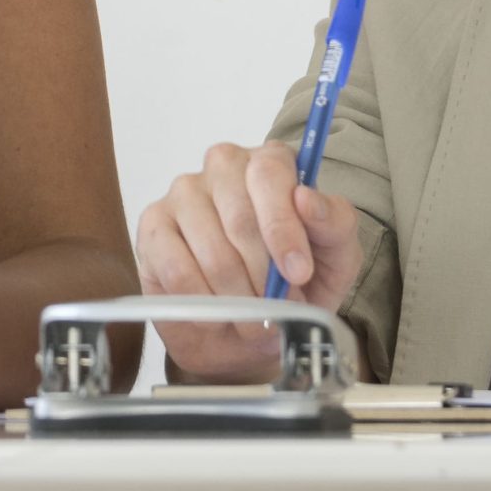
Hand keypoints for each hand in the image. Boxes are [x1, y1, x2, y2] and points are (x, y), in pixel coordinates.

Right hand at [134, 141, 362, 382]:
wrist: (254, 329)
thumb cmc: (296, 283)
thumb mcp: (336, 257)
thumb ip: (334, 223)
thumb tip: (307, 199)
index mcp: (270, 161)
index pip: (269, 175)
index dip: (283, 229)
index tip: (298, 273)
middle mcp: (224, 166)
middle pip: (239, 217)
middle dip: (263, 275)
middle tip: (275, 307)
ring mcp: (184, 193)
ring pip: (211, 250)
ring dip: (237, 297)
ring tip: (251, 316)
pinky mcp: (154, 227)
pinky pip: (177, 269)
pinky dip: (204, 303)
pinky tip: (218, 314)